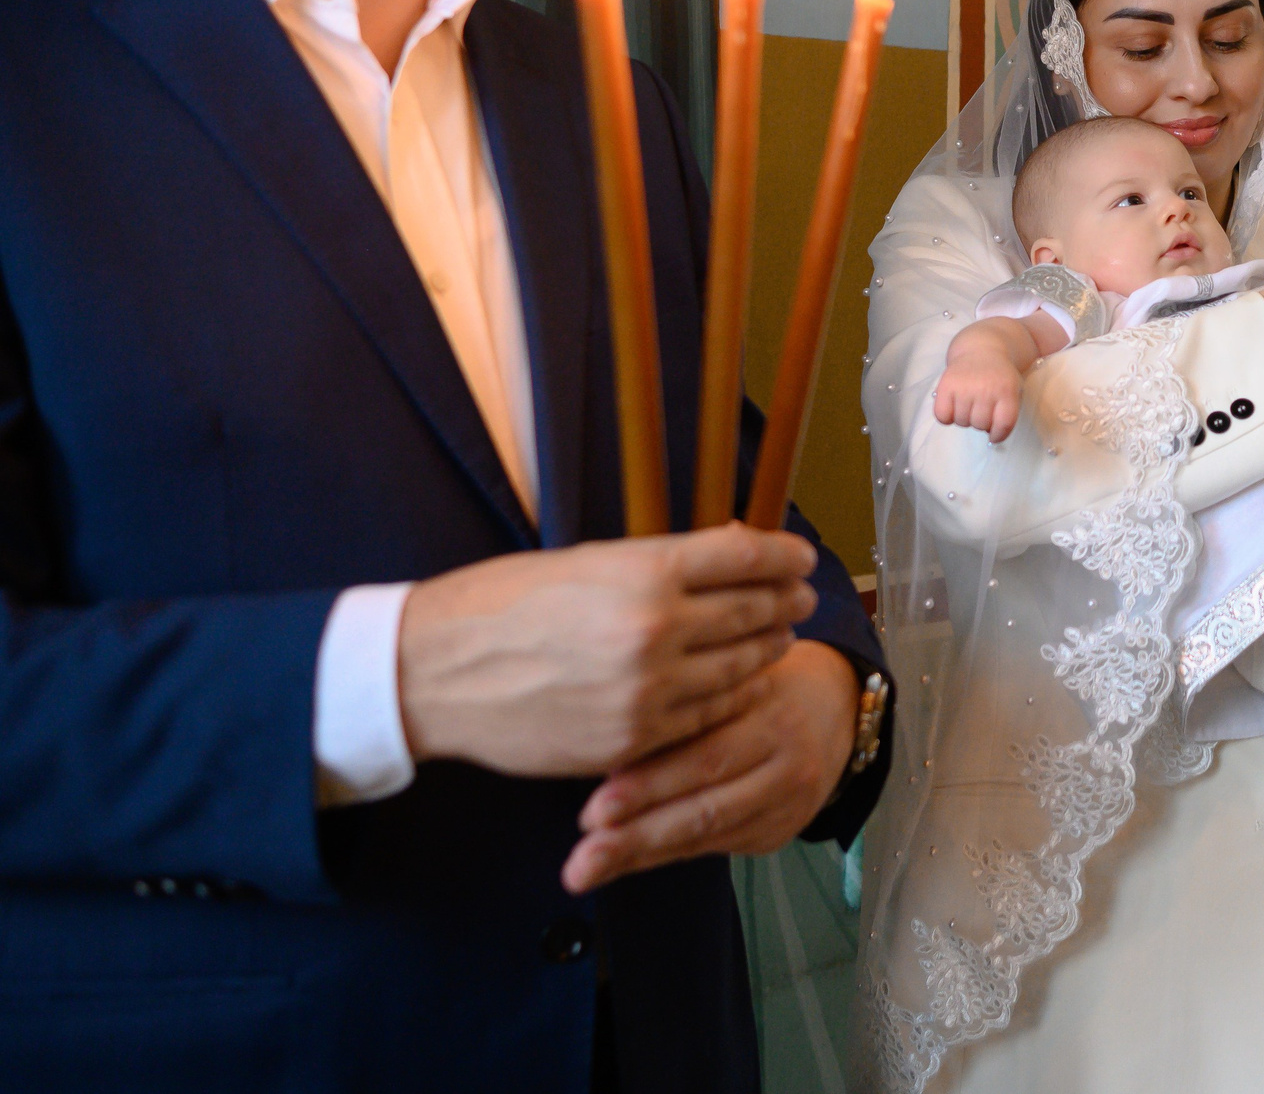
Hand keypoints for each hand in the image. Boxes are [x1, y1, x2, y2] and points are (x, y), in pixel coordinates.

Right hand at [397, 525, 814, 777]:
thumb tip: (734, 549)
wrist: (438, 673)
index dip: (784, 555)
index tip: (801, 556)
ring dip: (767, 648)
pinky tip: (742, 682)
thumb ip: (664, 562)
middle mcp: (656, 631)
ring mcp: (648, 691)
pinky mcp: (634, 738)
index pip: (745, 557)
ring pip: (740, 667)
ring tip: (778, 635)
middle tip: (800, 597)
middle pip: (754, 611)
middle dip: (784, 602)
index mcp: (645, 573)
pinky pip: (708, 715)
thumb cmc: (507, 603)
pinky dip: (733, 695)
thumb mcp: (590, 561)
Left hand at [561, 639, 856, 893]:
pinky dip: (670, 853)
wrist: (837, 704)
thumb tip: (605, 747)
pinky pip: (720, 845)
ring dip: (644, 853)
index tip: (592, 811)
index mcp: (774, 714)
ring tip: (589, 869)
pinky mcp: (783, 830)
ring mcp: (790, 803)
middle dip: (639, 834)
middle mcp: (789, 764)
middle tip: (583, 856)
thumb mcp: (735, 677)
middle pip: (707, 806)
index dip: (649, 787)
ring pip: (711, 834)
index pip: (706, 757)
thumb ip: (685, 710)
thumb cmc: (766, 681)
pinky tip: (627, 860)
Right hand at [935, 345, 1025, 441]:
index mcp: (1007, 391)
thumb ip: (1008, 412)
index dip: (999, 435)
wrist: (981, 349)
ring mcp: (965, 387)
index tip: (994, 436)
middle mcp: (986, 389)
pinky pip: (942, 416)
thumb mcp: (1013, 390)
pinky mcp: (946, 385)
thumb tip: (992, 436)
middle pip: (981, 425)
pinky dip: (946, 417)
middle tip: (981, 410)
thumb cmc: (998, 376)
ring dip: (965, 419)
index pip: (1004, 424)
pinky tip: (953, 406)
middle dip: (981, 423)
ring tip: (968, 404)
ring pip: (962, 422)